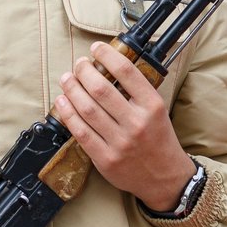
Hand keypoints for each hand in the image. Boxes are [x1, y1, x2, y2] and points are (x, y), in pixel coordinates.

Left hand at [54, 41, 195, 209]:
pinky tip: (62, 101)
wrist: (164, 177)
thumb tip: (107, 67)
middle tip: (78, 64)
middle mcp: (137, 123)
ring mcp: (120, 142)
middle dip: (84, 71)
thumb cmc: (158, 139)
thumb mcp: (157, 110)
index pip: (127, 72)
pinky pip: (80, 132)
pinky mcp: (105, 159)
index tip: (96, 48)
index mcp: (152, 106)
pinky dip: (67, 114)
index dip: (107, 55)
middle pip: (101, 89)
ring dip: (72, 89)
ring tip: (66, 79)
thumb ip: (137, 92)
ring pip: (87, 109)